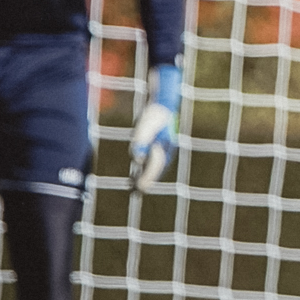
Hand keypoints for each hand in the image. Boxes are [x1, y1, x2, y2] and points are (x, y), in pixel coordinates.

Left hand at [130, 62, 181, 193]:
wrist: (161, 106)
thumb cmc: (154, 115)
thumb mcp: (146, 126)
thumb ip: (141, 142)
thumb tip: (136, 158)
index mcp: (164, 148)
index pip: (155, 166)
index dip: (148, 177)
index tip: (141, 188)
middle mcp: (164, 152)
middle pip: (155, 170)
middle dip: (146, 181)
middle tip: (138, 193)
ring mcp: (160, 151)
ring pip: (152, 168)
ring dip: (144, 178)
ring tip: (135, 189)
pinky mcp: (154, 148)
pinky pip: (148, 163)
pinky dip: (142, 171)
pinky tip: (134, 176)